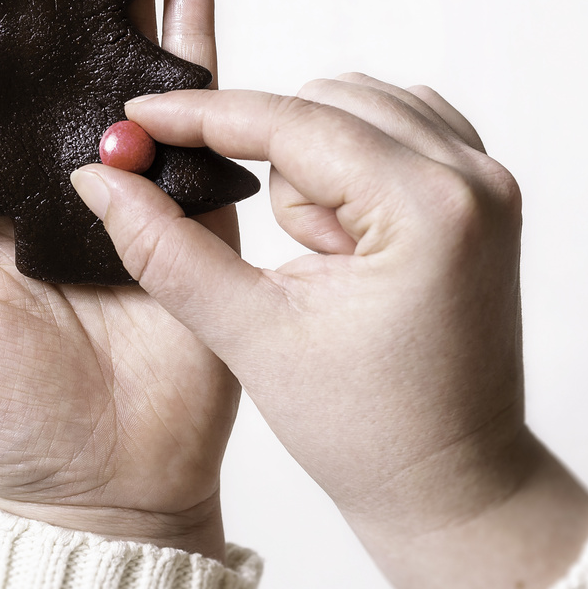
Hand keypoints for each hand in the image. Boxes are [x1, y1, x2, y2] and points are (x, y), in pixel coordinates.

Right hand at [68, 76, 587, 588]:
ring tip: (322, 263)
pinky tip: (345, 240)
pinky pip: (394, 126)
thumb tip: (99, 177)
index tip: (135, 115)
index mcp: (428, 210)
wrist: (450, 486)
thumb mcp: (250, 337)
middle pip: (326, 102)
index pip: (294, 121)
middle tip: (286, 261)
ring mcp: (488, 180)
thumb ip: (167, 250)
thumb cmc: (363, 431)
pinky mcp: (485, 191)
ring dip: (314, 166)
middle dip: (277, 165)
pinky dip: (350, 164)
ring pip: (357, 108)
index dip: (202, 115)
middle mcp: (473, 178)